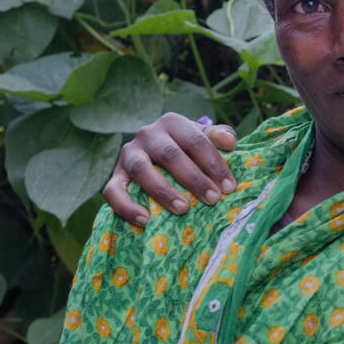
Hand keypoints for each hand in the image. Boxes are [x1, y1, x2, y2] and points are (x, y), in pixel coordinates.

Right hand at [99, 112, 240, 226]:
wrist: (152, 155)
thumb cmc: (185, 149)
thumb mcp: (202, 137)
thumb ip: (217, 136)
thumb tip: (230, 142)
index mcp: (172, 123)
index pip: (195, 140)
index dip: (214, 164)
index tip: (229, 187)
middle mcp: (147, 134)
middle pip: (170, 154)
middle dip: (193, 178)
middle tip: (212, 199)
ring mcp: (128, 154)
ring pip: (141, 169)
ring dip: (163, 191)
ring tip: (183, 209)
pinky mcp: (114, 176)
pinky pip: (113, 191)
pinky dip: (127, 206)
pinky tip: (145, 220)